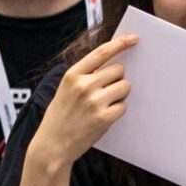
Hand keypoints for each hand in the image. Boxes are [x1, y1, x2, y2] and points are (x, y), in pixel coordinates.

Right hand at [31, 36, 137, 165]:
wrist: (52, 146)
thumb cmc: (60, 116)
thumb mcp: (66, 90)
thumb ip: (85, 76)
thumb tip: (114, 65)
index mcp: (72, 75)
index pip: (101, 53)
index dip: (120, 43)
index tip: (134, 38)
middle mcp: (84, 85)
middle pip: (118, 70)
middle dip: (116, 78)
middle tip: (105, 90)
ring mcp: (95, 101)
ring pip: (125, 86)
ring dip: (119, 94)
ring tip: (102, 105)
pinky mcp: (104, 117)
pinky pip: (123, 106)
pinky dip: (117, 111)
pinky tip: (102, 117)